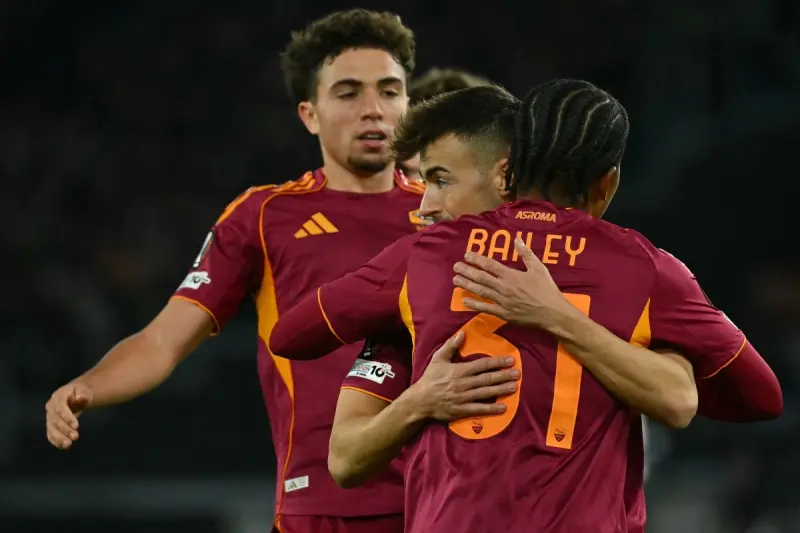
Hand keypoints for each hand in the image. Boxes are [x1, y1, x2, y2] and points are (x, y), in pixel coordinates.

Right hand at [46, 382, 92, 448]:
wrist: (75, 395)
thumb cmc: (80, 392)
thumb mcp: (84, 390)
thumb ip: (83, 393)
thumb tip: (81, 397)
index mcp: (58, 396)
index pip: (60, 408)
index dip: (67, 417)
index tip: (76, 426)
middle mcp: (50, 407)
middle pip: (55, 420)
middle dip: (65, 429)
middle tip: (75, 437)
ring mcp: (49, 416)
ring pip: (51, 429)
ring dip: (59, 437)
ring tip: (68, 444)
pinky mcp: (50, 425)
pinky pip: (50, 434)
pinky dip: (56, 441)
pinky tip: (64, 447)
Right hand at [412, 331, 518, 421]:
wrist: (420, 400)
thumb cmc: (430, 378)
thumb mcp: (438, 359)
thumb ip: (451, 346)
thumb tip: (462, 333)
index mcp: (459, 370)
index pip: (482, 365)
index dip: (497, 362)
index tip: (510, 360)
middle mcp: (464, 383)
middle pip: (487, 378)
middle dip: (504, 375)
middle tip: (517, 373)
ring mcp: (464, 398)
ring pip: (486, 393)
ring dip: (501, 390)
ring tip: (514, 387)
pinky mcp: (462, 410)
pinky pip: (479, 409)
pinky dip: (492, 409)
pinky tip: (503, 408)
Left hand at [452, 237, 578, 331]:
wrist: (553, 314)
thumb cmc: (547, 290)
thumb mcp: (539, 268)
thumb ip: (526, 254)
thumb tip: (517, 239)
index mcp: (512, 275)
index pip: (490, 265)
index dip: (477, 259)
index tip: (466, 255)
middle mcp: (504, 287)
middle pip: (481, 277)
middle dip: (467, 271)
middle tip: (455, 266)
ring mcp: (502, 301)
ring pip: (481, 291)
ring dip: (467, 285)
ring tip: (455, 280)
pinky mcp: (503, 314)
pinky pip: (486, 308)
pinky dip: (474, 304)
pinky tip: (465, 300)